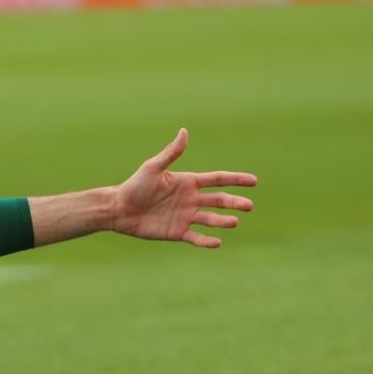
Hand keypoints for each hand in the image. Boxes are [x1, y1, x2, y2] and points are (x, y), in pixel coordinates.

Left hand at [114, 128, 255, 247]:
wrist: (119, 209)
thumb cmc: (134, 186)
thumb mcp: (153, 167)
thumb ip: (171, 153)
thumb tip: (184, 131)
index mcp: (188, 182)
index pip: (217, 179)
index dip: (235, 180)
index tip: (253, 181)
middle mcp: (190, 199)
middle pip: (219, 200)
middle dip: (234, 202)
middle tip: (249, 206)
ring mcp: (185, 216)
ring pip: (211, 219)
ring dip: (223, 221)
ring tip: (234, 222)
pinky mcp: (177, 232)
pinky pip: (196, 237)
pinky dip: (207, 241)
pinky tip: (218, 242)